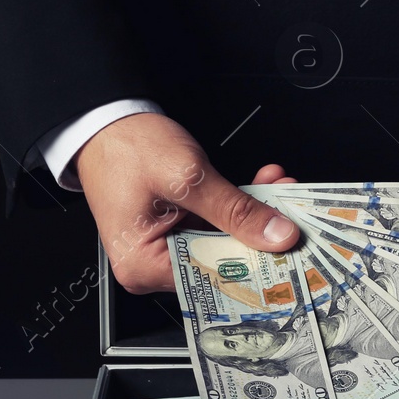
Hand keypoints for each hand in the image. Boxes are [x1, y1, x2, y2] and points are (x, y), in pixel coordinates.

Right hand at [74, 112, 299, 293]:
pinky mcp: (177, 230)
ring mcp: (165, 248)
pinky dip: (239, 207)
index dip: (257, 264)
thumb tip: (277, 235)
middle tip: (294, 214)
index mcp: (144, 267)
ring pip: (225, 241)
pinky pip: (216, 226)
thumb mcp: (187, 178)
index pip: (214, 278)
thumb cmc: (126, 147)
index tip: (293, 251)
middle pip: (223, 262)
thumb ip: (235, 209)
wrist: (105, 121)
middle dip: (261, 234)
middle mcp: (152, 266)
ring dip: (254, 216)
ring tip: (280, 191)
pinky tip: (262, 187)